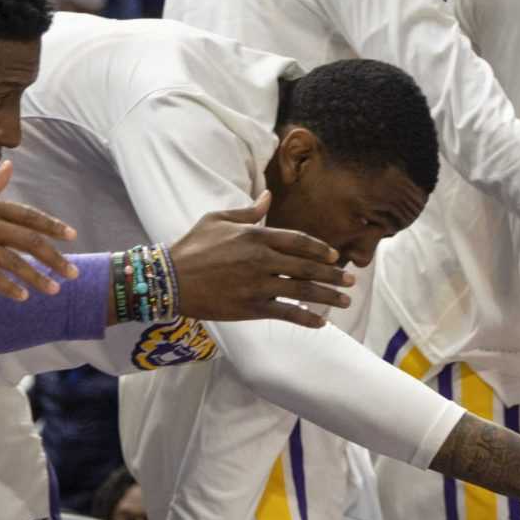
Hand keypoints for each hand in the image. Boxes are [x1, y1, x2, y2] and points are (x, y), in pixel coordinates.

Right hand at [0, 162, 78, 300]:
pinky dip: (9, 288)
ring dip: (38, 278)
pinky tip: (22, 297)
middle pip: (30, 242)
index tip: (72, 236)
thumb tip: (9, 169)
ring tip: (54, 289)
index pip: (29, 216)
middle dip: (55, 259)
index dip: (52, 227)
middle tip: (73, 273)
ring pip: (14, 264)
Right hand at [164, 194, 353, 325]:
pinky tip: (321, 323)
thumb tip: (268, 197)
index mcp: (256, 236)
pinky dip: (305, 318)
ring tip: (345, 301)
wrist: (169, 279)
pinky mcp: (250, 308)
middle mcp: (262, 259)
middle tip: (350, 281)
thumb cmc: (191, 246)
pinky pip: (285, 313)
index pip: (299, 241)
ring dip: (327, 297)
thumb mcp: (217, 219)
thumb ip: (247, 212)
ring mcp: (258, 285)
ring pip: (302, 291)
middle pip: (307, 267)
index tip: (334, 256)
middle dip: (332, 275)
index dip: (320, 249)